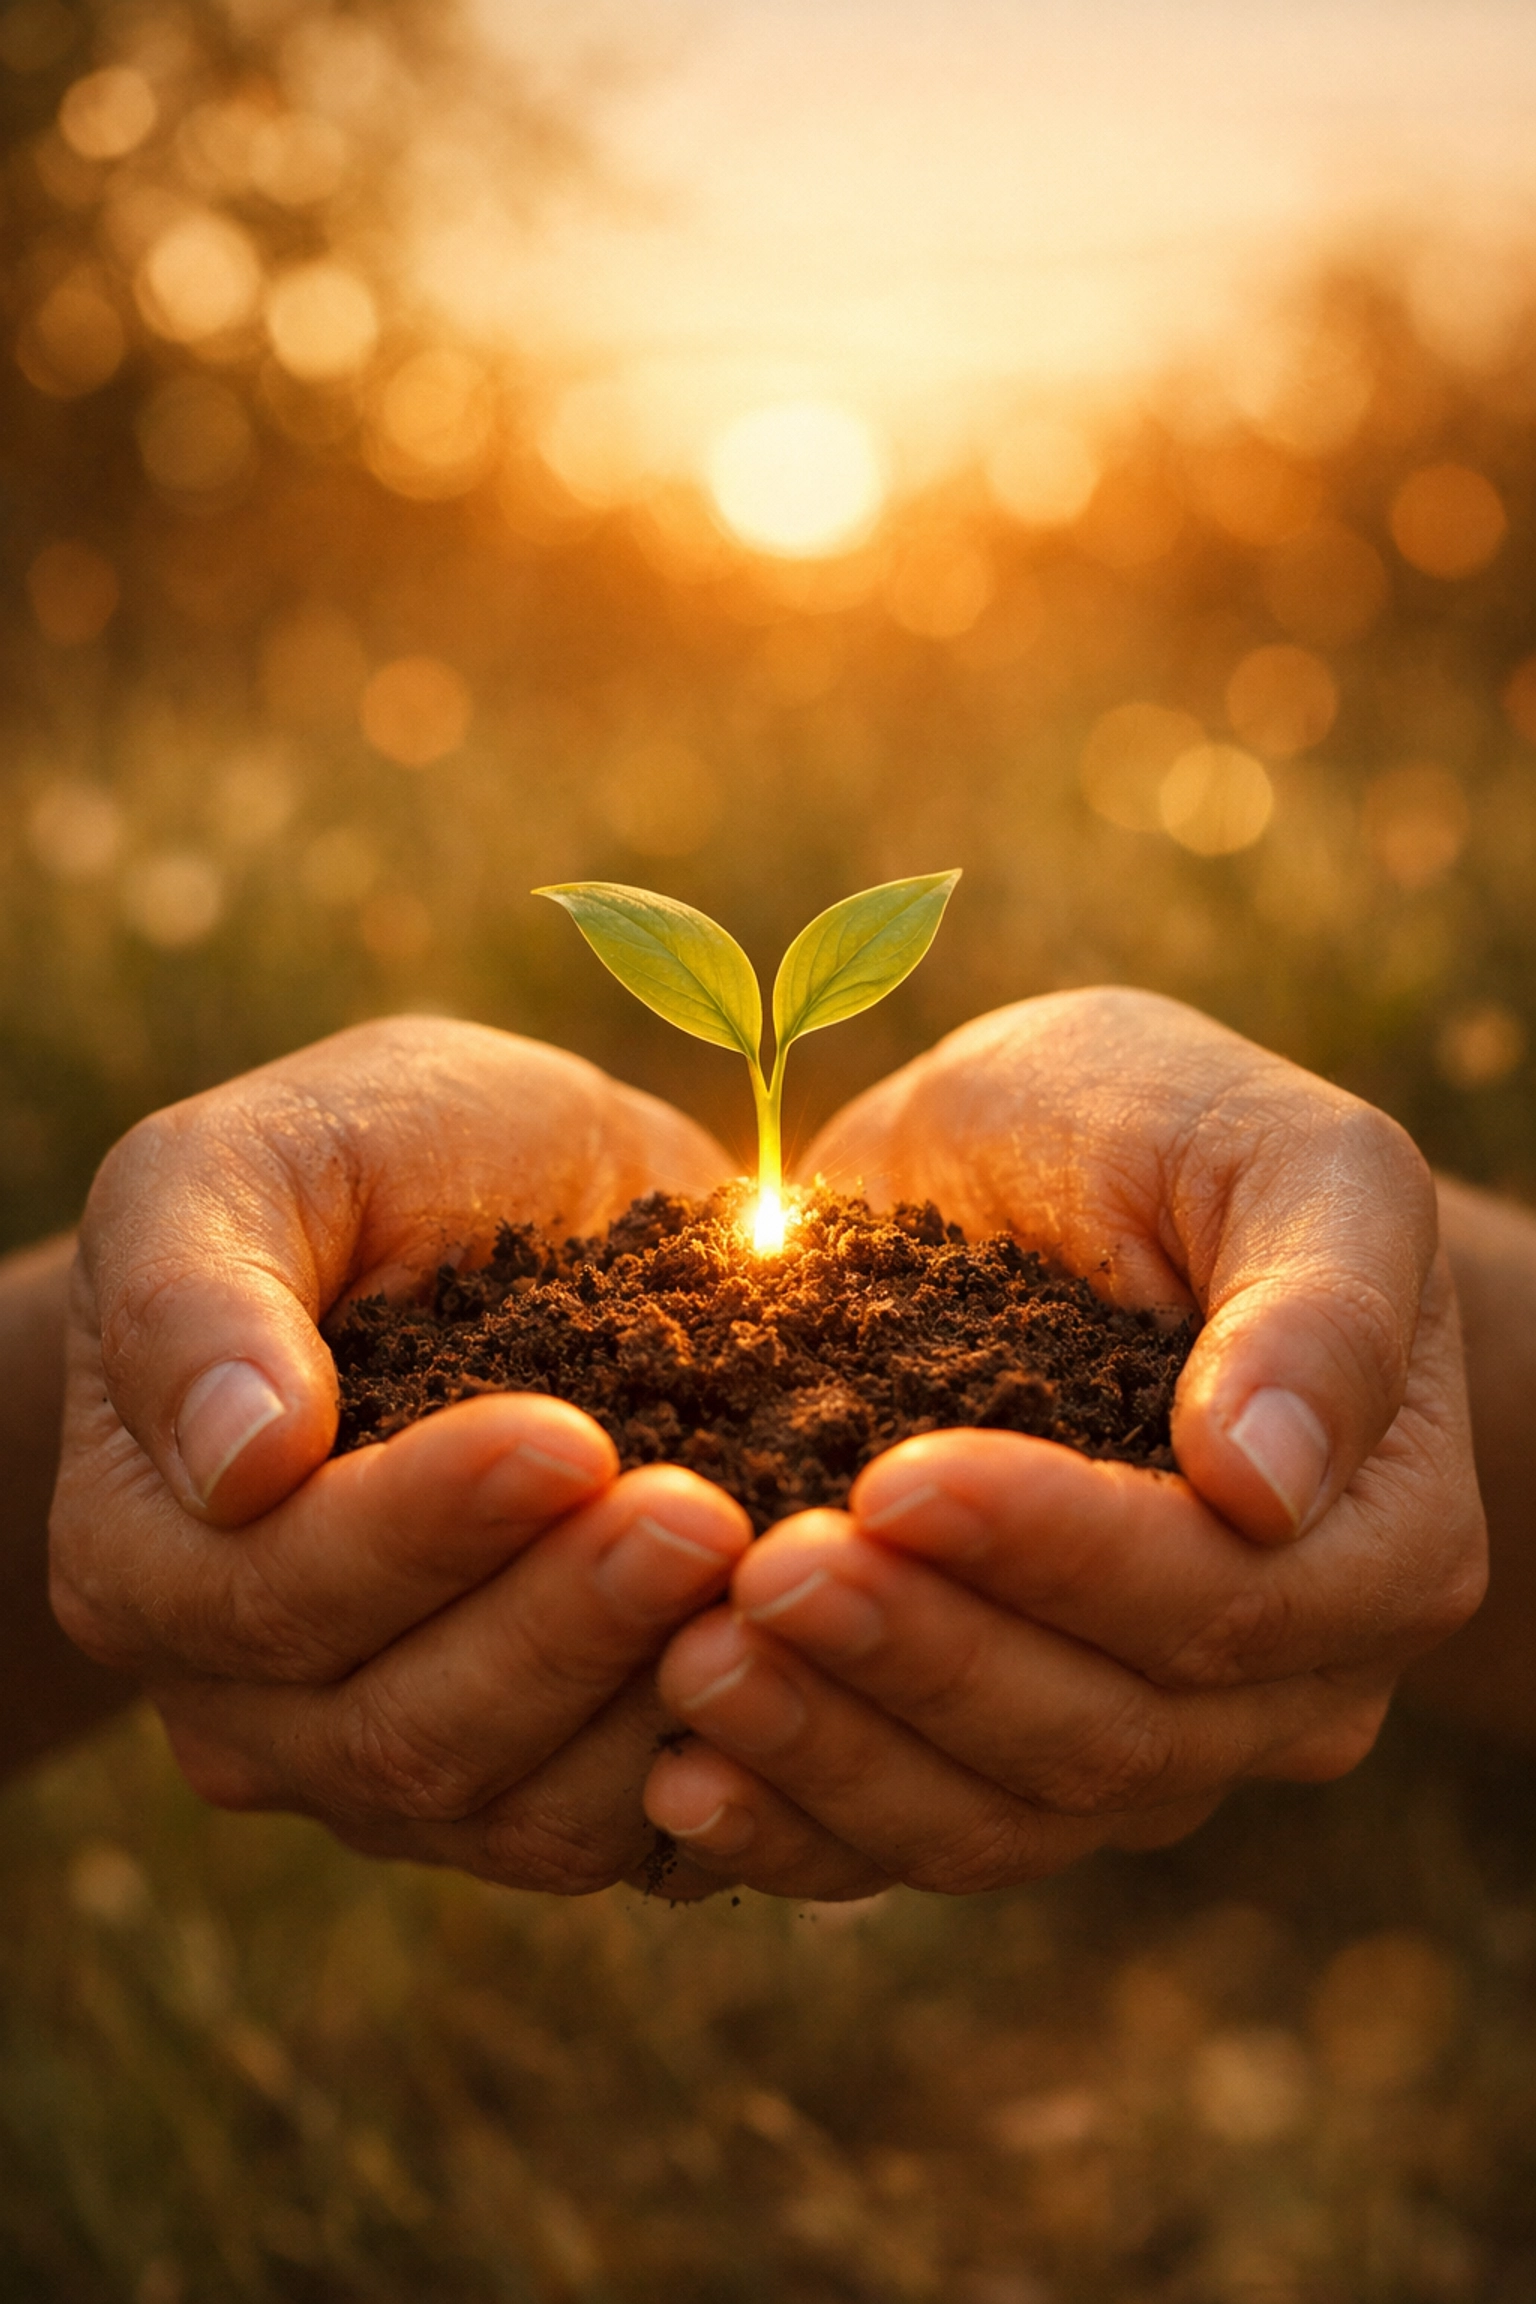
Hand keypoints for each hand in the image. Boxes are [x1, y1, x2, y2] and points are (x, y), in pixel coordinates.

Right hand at [50, 1017, 750, 1897]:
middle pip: (402, 1730)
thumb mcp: (251, 1164)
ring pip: (519, 1812)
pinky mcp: (538, 1788)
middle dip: (562, 1625)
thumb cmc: (360, 1167)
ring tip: (769, 1580)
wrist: (505, 1208)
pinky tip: (804, 1670)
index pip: (273, 1590)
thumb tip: (238, 1458)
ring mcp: (394, 1765)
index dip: (420, 1531)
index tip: (566, 1438)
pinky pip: (622, 1838)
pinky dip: (721, 1771)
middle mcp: (251, 1699)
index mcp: (147, 1552)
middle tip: (701, 1516)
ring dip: (650, 1703)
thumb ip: (199, 1293)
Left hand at [640, 990, 1486, 1899]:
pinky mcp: (1000, 1764)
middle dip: (922, 1658)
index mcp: (1379, 1543)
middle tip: (762, 1570)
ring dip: (837, 1752)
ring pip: (997, 1817)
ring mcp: (1144, 1745)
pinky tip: (676, 1782)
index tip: (893, 1480)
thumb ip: (1318, 1304)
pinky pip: (906, 1842)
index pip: (1224, 1601)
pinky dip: (793, 1824)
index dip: (1060, 1557)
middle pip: (1107, 1735)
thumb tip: (1266, 1484)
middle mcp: (1281, 1684)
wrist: (1046, 1181)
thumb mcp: (1280, 1155)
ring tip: (693, 1666)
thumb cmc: (1176, 1135)